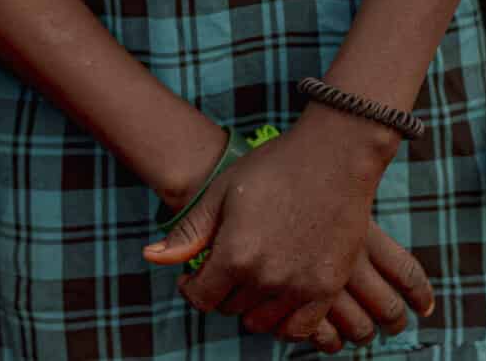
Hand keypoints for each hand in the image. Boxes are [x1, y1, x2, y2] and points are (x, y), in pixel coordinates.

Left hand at [142, 111, 419, 345]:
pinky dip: (285, 320)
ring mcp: (299, 286)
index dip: (191, 288)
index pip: (200, 298)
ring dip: (252, 305)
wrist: (335, 155)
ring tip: (254, 276)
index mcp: (234, 254)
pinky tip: (280, 297)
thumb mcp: (222, 193)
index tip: (194, 276)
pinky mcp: (327, 288)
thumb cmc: (274, 166)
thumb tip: (150, 257)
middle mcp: (266, 278)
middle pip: (230, 308)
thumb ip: (189, 232)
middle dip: (222, 290)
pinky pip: (298, 329)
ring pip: (261, 321)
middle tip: (230, 265)